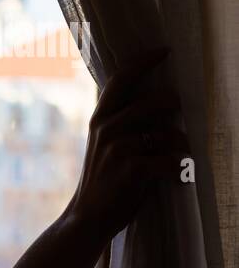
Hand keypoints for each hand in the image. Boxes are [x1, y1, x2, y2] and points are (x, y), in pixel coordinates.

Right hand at [66, 48, 188, 244]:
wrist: (88, 217)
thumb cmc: (104, 181)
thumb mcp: (106, 145)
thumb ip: (125, 123)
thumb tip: (161, 103)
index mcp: (100, 120)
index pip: (121, 80)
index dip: (144, 61)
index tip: (164, 50)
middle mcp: (107, 129)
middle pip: (154, 102)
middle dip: (174, 108)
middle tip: (179, 116)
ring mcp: (119, 148)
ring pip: (169, 134)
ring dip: (181, 146)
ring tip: (178, 157)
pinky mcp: (132, 169)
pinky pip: (171, 161)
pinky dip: (177, 170)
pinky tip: (171, 177)